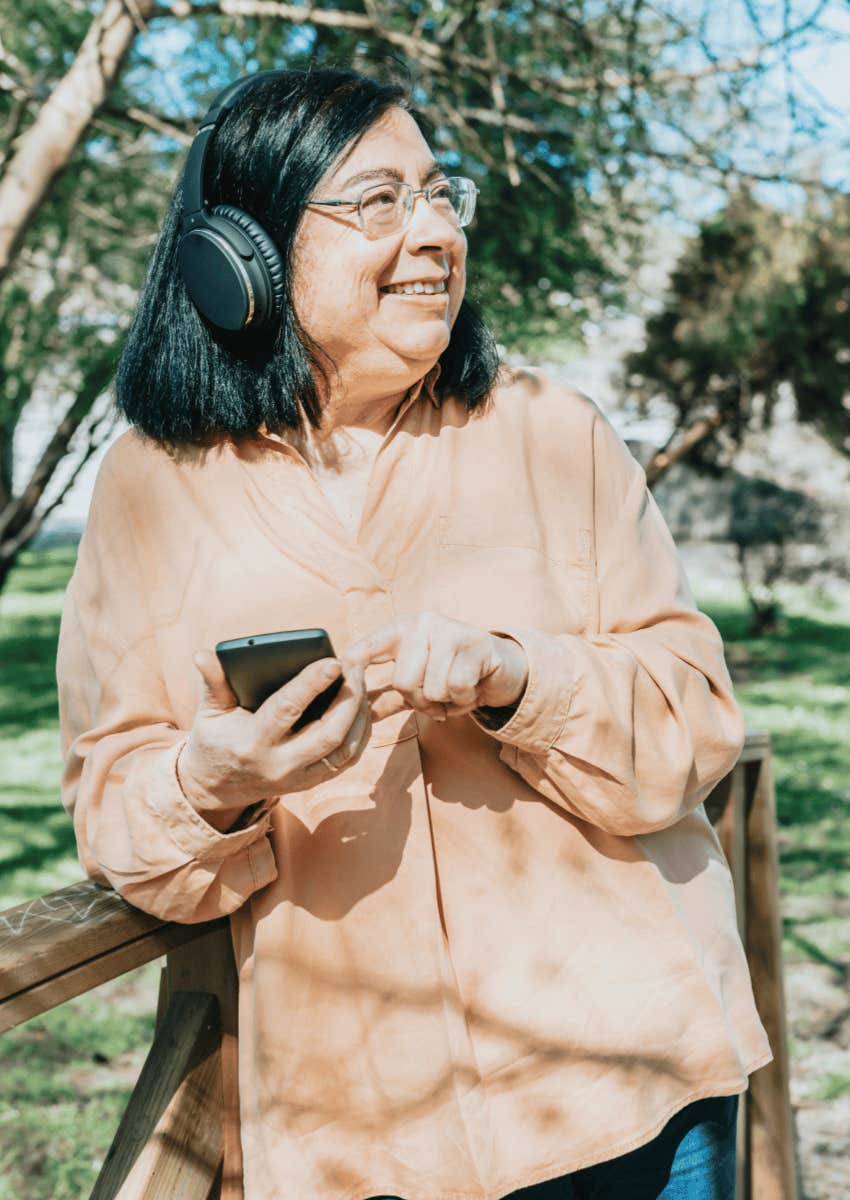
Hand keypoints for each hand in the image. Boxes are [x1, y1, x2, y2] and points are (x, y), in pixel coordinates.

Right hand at [177, 650, 372, 830]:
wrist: (216, 788)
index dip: (312, 684)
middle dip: (349, 697)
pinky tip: (363, 706)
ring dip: (360, 715)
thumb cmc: (215, 739)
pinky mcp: (312, 782)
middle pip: (328, 733)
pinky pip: (348, 760)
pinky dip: (361, 733)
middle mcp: (279, 765)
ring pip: (345, 749)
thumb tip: (203, 654)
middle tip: (357, 666)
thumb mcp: (209, 712)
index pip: (287, 709)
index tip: (334, 661)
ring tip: (362, 682)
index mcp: (252, 743)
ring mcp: (299, 778)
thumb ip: (212, 681)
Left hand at [341, 611, 528, 721]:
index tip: (345, 695)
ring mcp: (448, 629)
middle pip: (403, 681)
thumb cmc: (451, 676)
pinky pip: (456, 689)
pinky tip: (472, 688)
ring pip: (431, 688)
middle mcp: (421, 622)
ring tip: (456, 691)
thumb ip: (384, 697)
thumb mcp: (415, 686)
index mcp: (399, 629)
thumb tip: (349, 714)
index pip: (363, 649)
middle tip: (437, 699)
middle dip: (421, 701)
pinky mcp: (475, 643)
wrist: (501, 669)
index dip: (351, 674)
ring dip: (446, 702)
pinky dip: (464, 699)